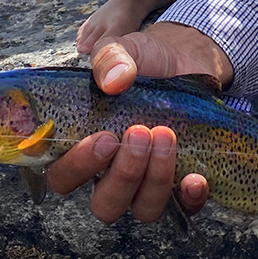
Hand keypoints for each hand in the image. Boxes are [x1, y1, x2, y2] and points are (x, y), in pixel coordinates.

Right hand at [44, 23, 233, 223]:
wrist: (183, 59)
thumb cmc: (140, 61)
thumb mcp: (120, 49)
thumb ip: (108, 58)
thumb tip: (114, 80)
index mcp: (82, 146)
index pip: (62, 176)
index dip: (76, 167)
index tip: (103, 138)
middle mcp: (111, 173)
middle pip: (105, 204)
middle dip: (122, 175)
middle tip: (138, 133)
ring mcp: (147, 183)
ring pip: (143, 209)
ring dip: (155, 179)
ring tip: (165, 134)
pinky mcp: (181, 183)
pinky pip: (184, 208)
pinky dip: (189, 197)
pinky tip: (195, 176)